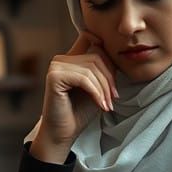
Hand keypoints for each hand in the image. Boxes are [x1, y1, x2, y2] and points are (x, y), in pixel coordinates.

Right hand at [31, 33, 118, 162]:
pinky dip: (96, 93)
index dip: (106, 50)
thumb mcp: (98, 87)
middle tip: (114, 98)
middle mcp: (61, 59)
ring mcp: (56, 66)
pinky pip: (84, 79)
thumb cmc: (80, 112)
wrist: (65, 132)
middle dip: (110, 79)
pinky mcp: (54, 76)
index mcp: (71, 58)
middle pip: (97, 56)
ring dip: (104, 88)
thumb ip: (103, 69)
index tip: (114, 76)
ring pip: (92, 68)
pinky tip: (101, 105)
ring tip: (107, 104)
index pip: (90, 39)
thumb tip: (117, 53)